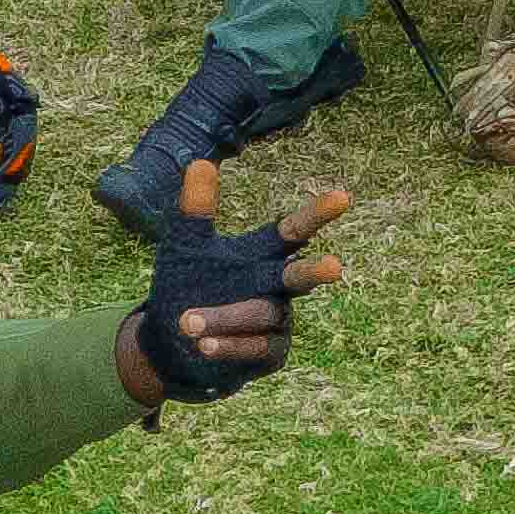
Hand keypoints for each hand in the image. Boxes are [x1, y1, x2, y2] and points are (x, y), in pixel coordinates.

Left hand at [116, 178, 347, 417]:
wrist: (171, 343)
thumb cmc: (187, 285)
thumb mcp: (184, 246)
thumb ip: (195, 210)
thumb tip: (199, 161)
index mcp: (261, 255)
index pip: (293, 231)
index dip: (316, 215)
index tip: (343, 198)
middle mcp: (276, 286)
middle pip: (299, 276)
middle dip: (315, 271)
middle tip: (335, 267)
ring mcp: (277, 321)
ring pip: (261, 314)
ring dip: (225, 318)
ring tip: (188, 323)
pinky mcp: (270, 353)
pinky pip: (256, 346)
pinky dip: (229, 345)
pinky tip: (204, 345)